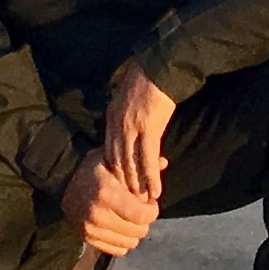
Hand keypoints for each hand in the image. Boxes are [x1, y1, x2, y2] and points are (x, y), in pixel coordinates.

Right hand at [58, 156, 160, 256]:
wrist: (63, 180)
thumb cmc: (94, 168)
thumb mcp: (115, 160)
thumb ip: (139, 165)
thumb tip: (165, 162)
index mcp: (107, 193)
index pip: (142, 215)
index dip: (153, 210)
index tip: (150, 202)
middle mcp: (98, 214)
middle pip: (138, 231)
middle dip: (145, 221)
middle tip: (140, 210)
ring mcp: (90, 229)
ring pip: (130, 243)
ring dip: (135, 232)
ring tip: (130, 218)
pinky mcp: (87, 238)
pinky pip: (117, 250)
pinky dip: (123, 241)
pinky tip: (120, 227)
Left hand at [102, 68, 176, 200]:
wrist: (160, 67)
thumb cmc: (148, 80)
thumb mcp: (127, 100)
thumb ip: (124, 117)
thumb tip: (129, 133)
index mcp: (111, 117)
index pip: (109, 151)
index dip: (114, 171)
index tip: (120, 186)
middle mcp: (117, 125)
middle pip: (116, 161)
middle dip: (123, 183)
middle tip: (130, 201)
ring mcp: (131, 128)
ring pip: (130, 164)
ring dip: (137, 185)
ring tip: (143, 202)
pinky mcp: (148, 128)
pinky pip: (148, 159)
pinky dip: (151, 177)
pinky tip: (155, 190)